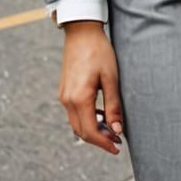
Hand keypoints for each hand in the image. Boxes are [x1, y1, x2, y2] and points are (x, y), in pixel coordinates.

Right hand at [59, 21, 123, 153]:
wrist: (81, 32)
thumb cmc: (99, 52)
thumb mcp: (111, 78)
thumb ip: (113, 106)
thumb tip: (117, 129)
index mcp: (79, 98)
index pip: (90, 132)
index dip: (104, 143)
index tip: (117, 148)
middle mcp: (67, 100)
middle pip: (81, 132)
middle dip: (99, 140)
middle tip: (117, 140)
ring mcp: (63, 96)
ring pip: (76, 123)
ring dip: (92, 130)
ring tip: (111, 129)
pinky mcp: (64, 91)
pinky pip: (74, 113)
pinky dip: (86, 119)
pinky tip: (100, 115)